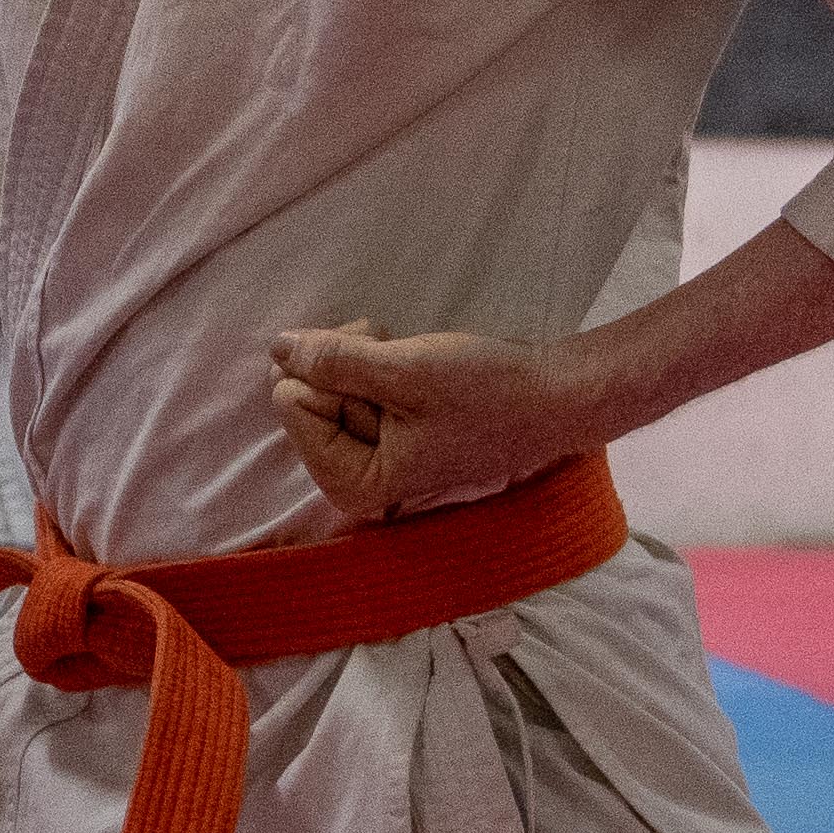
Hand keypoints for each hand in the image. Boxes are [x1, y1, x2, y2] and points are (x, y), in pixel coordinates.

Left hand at [260, 318, 622, 525]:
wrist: (556, 396)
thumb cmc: (487, 392)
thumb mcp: (404, 370)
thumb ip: (334, 361)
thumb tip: (277, 348)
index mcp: (355, 484)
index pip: (291, 404)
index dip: (334, 373)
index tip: (388, 371)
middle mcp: (357, 478)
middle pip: (306, 393)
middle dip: (346, 361)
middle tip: (398, 355)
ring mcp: (373, 453)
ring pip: (328, 381)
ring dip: (364, 353)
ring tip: (412, 357)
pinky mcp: (391, 428)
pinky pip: (356, 382)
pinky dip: (378, 359)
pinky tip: (414, 359)